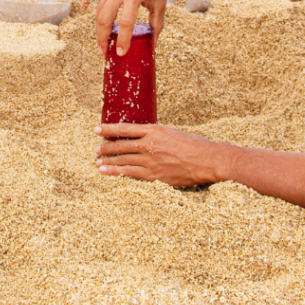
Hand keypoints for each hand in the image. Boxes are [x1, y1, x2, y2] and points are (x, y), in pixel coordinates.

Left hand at [94, 122, 223, 187]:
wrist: (208, 160)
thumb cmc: (196, 144)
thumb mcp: (174, 133)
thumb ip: (158, 136)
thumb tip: (147, 138)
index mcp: (155, 130)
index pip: (126, 129)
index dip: (109, 129)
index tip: (97, 130)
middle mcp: (150, 144)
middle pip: (122, 145)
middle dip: (106, 148)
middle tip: (95, 149)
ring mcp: (152, 160)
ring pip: (124, 160)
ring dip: (109, 161)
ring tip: (98, 163)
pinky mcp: (155, 175)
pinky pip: (132, 173)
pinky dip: (118, 172)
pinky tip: (108, 172)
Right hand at [95, 0, 167, 54]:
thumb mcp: (159, 1)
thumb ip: (156, 23)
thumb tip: (152, 43)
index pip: (125, 23)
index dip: (123, 40)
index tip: (122, 53)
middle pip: (104, 19)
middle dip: (102, 38)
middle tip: (104, 53)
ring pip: (98, 13)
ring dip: (99, 30)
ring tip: (102, 45)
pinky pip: (100, 5)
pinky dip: (100, 19)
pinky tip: (104, 29)